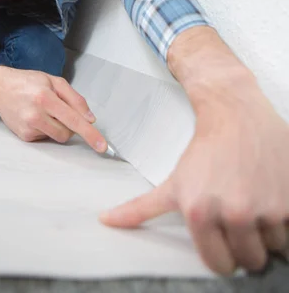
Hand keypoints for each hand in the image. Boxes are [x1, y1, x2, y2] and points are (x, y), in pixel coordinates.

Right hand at [0, 65, 107, 152]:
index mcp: (45, 98)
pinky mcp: (24, 136)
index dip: (90, 134)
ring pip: (58, 137)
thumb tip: (90, 118)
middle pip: (68, 132)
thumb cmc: (28, 82)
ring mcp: (28, 127)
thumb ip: (75, 99)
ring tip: (46, 112)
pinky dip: (47, 129)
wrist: (0, 88)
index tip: (101, 146)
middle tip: (60, 109)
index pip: (73, 120)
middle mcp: (35, 115)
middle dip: (71, 124)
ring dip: (59, 127)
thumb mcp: (54, 81)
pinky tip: (36, 117)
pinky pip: (46, 138)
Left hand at [100, 82, 288, 274]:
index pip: (220, 266)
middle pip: (249, 260)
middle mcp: (235, 212)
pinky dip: (285, 221)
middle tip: (239, 214)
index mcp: (200, 213)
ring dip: (267, 231)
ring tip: (254, 199)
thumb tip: (106, 222)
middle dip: (245, 243)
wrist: (235, 113)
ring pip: (273, 246)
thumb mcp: (173, 181)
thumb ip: (140, 208)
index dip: (222, 255)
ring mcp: (266, 207)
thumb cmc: (205, 147)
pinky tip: (270, 196)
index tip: (223, 239)